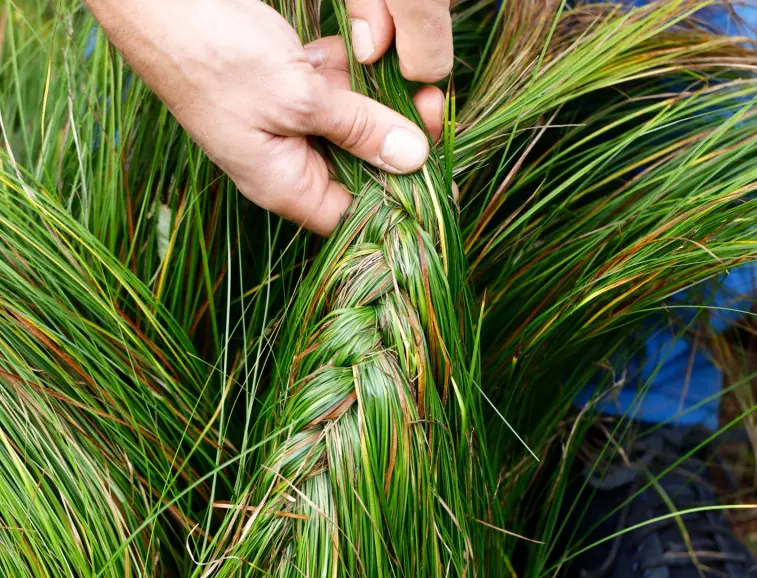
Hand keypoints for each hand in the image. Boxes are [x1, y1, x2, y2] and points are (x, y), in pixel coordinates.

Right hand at [86, 0, 448, 233]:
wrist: (157, 3)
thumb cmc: (213, 58)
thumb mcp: (299, 98)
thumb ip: (359, 128)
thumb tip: (412, 158)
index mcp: (285, 186)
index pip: (354, 213)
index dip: (396, 200)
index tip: (435, 174)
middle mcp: (289, 164)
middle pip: (359, 167)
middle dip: (397, 140)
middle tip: (433, 110)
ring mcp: (287, 125)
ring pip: (351, 123)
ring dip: (381, 100)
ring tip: (418, 81)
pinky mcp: (285, 89)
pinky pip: (332, 89)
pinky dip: (352, 72)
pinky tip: (371, 54)